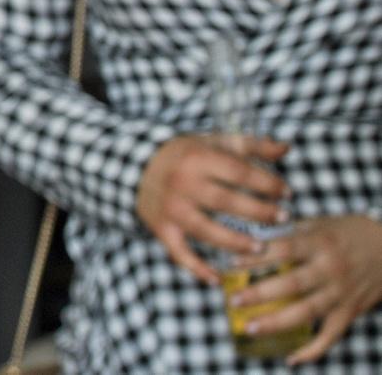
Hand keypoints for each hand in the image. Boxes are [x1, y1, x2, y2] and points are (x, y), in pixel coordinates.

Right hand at [136, 133, 289, 282]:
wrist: (136, 166)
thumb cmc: (186, 155)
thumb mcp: (214, 142)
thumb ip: (251, 146)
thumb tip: (286, 148)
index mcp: (197, 158)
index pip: (238, 172)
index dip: (267, 183)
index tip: (287, 193)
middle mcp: (182, 183)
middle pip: (226, 202)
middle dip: (258, 212)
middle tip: (283, 218)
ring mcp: (171, 208)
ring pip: (206, 230)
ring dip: (235, 242)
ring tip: (260, 247)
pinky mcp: (162, 228)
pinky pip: (179, 252)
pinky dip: (196, 268)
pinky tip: (217, 279)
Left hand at [232, 215, 381, 364]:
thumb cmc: (348, 232)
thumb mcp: (320, 223)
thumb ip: (289, 232)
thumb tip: (251, 239)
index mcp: (320, 243)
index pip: (283, 251)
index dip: (257, 258)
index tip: (231, 265)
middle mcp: (331, 270)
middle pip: (292, 284)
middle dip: (260, 294)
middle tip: (233, 301)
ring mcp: (342, 293)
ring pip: (307, 312)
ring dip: (277, 323)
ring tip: (249, 327)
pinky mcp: (351, 311)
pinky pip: (331, 336)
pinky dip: (313, 350)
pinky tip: (291, 358)